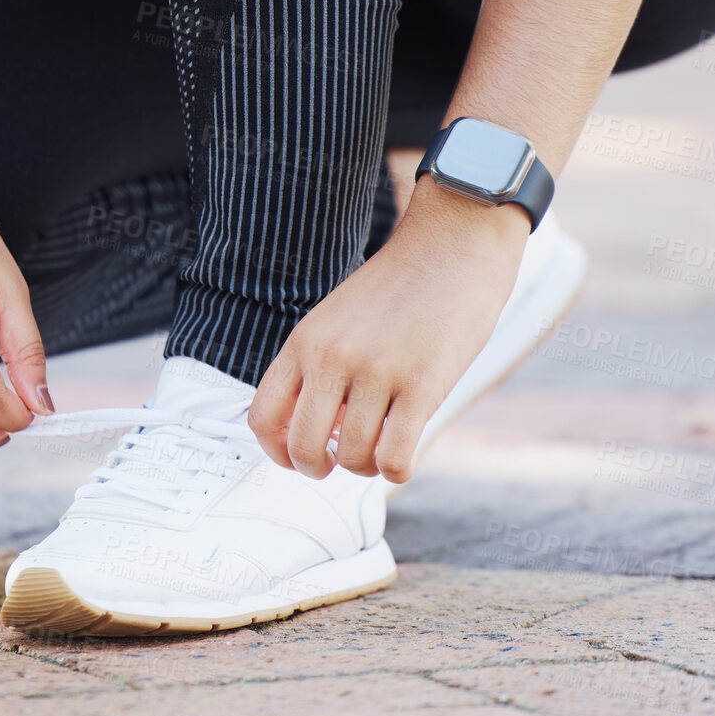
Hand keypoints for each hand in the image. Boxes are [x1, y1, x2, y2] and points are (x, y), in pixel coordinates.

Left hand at [247, 186, 528, 482]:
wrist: (452, 245)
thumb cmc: (398, 288)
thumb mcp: (337, 318)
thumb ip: (319, 366)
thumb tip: (317, 433)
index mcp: (305, 341)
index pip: (262, 417)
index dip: (277, 451)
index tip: (298, 455)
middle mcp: (333, 357)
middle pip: (302, 446)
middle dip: (318, 468)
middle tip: (340, 460)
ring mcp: (377, 371)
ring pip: (352, 457)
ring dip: (365, 467)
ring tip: (381, 447)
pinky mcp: (423, 384)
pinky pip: (394, 457)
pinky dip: (396, 470)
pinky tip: (404, 453)